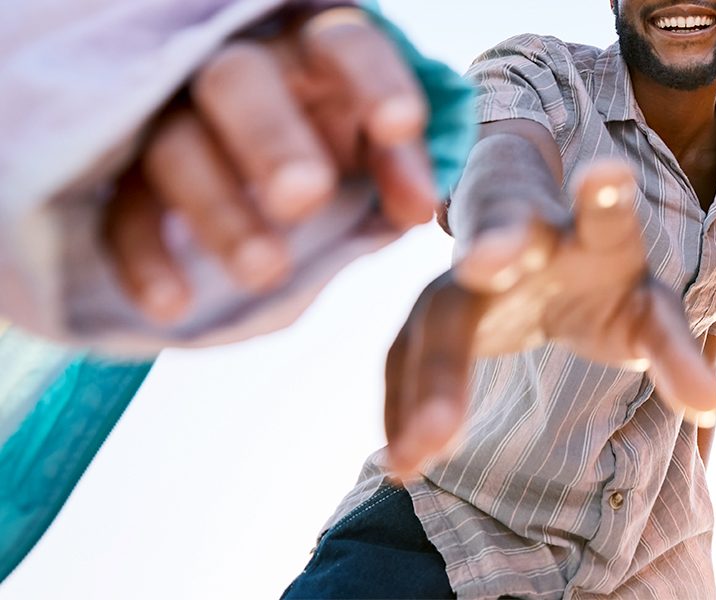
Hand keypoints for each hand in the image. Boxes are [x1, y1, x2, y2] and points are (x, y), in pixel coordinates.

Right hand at [102, 7, 436, 323]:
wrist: (264, 181)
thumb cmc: (337, 153)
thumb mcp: (379, 160)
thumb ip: (402, 176)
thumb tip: (419, 208)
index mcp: (315, 55)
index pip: (344, 46)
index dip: (373, 82)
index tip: (401, 126)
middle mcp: (238, 70)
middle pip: (237, 82)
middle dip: (271, 139)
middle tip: (305, 197)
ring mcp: (172, 117)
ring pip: (177, 146)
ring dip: (220, 210)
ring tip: (266, 271)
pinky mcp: (126, 175)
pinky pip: (122, 209)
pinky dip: (143, 257)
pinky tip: (172, 304)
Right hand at [381, 160, 715, 475]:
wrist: (534, 244)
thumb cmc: (603, 277)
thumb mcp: (647, 313)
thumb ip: (674, 353)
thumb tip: (710, 407)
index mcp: (593, 232)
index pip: (605, 212)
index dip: (608, 192)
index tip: (611, 173)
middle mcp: (523, 238)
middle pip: (504, 236)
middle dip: (495, 247)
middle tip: (485, 261)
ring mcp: (467, 272)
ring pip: (442, 313)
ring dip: (432, 378)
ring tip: (423, 450)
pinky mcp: (432, 308)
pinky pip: (406, 355)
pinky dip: (402, 406)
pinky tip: (402, 462)